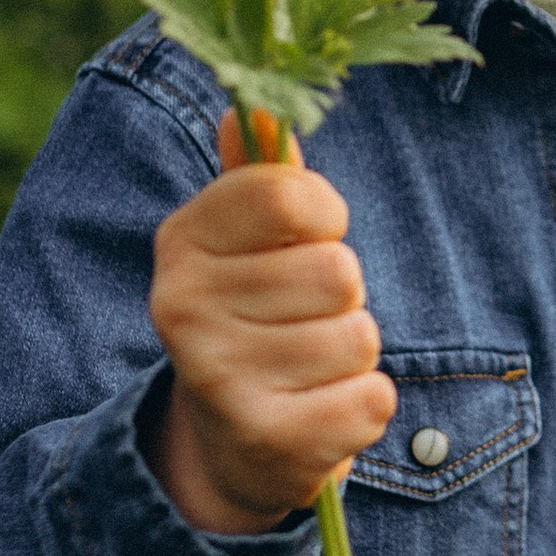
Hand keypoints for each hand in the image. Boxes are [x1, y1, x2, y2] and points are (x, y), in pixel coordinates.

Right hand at [147, 111, 395, 532]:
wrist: (229, 449)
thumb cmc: (256, 319)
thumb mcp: (243, 246)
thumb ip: (258, 179)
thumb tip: (253, 107)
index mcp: (182, 244)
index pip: (285, 192)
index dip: (324, 213)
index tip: (311, 237)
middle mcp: (185, 310)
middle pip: (337, 270)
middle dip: (342, 296)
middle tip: (301, 321)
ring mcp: (222, 381)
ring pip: (359, 336)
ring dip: (352, 354)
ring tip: (308, 370)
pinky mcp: (269, 445)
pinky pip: (373, 400)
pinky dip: (363, 406)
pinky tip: (320, 413)